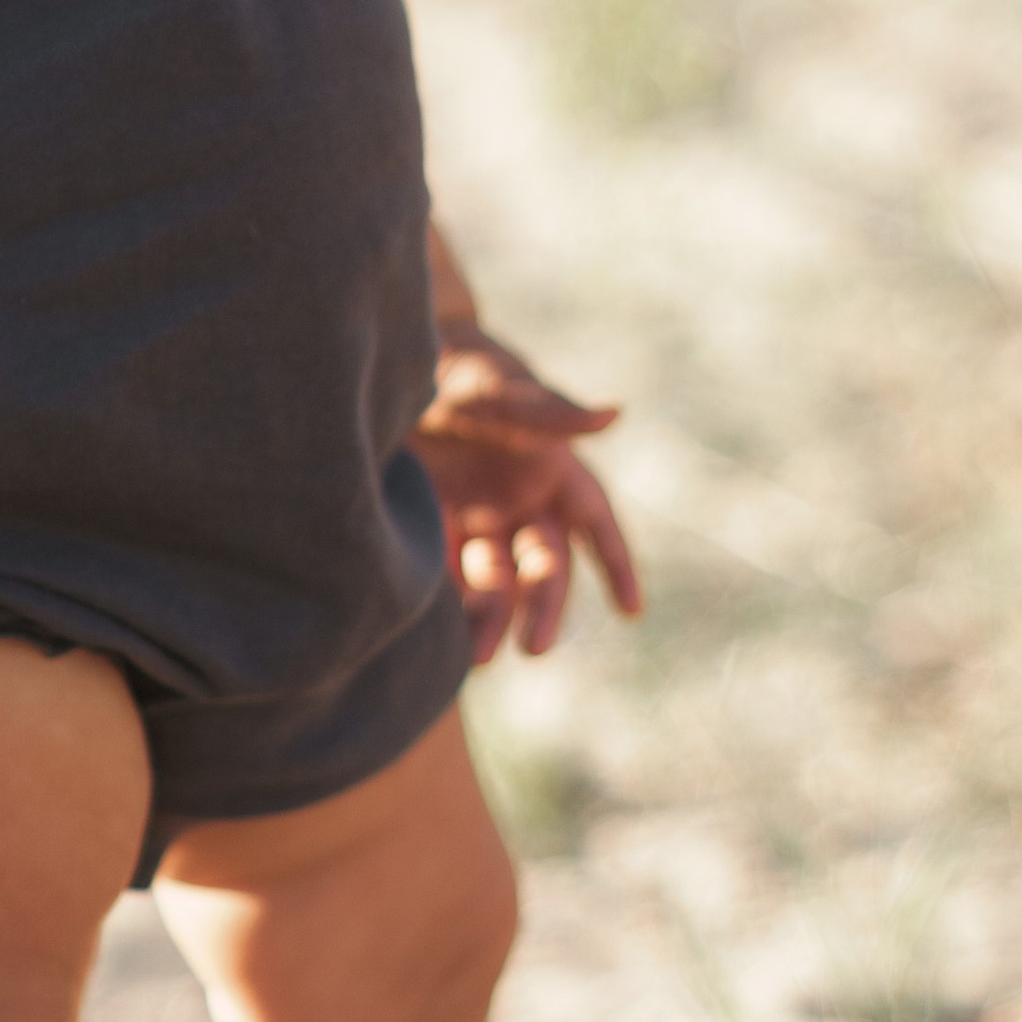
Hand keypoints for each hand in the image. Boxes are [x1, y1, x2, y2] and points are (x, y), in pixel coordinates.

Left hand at [411, 321, 644, 664]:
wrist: (390, 364)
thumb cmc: (461, 368)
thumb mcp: (500, 390)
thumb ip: (550, 411)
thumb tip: (615, 414)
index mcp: (553, 468)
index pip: (596, 525)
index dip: (615, 566)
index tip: (631, 611)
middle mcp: (521, 499)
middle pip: (545, 566)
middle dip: (543, 607)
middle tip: (533, 648)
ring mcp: (478, 515)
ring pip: (496, 579)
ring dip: (493, 617)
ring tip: (478, 657)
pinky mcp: (434, 522)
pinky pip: (446, 572)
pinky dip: (448, 603)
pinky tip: (440, 634)